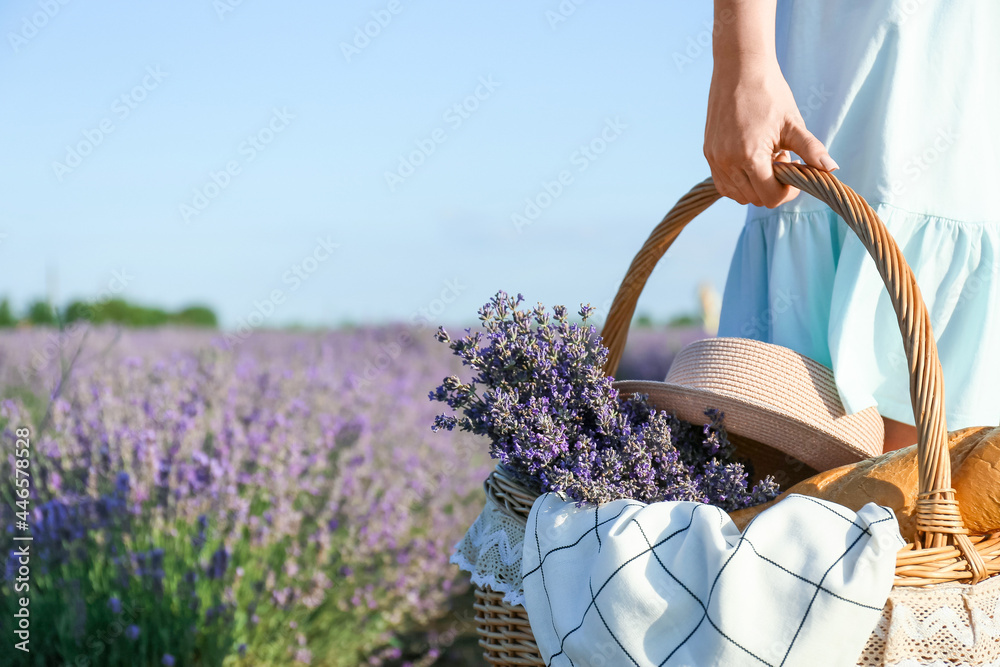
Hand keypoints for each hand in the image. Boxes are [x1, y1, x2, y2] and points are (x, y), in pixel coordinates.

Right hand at [704, 55, 838, 207]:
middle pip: (755, 199)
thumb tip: (833, 169)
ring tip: (767, 160)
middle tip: (784, 161)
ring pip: (737, 195)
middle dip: (773, 188)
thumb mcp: (793, 123)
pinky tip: (751, 161)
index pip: (770, 197)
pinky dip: (739, 182)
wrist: (739, 68)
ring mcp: (715, 159)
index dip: (788, 192)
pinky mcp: (708, 153)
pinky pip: (723, 184)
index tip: (796, 172)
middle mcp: (728, 162)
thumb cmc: (770, 93)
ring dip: (755, 186)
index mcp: (750, 156)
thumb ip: (812, 150)